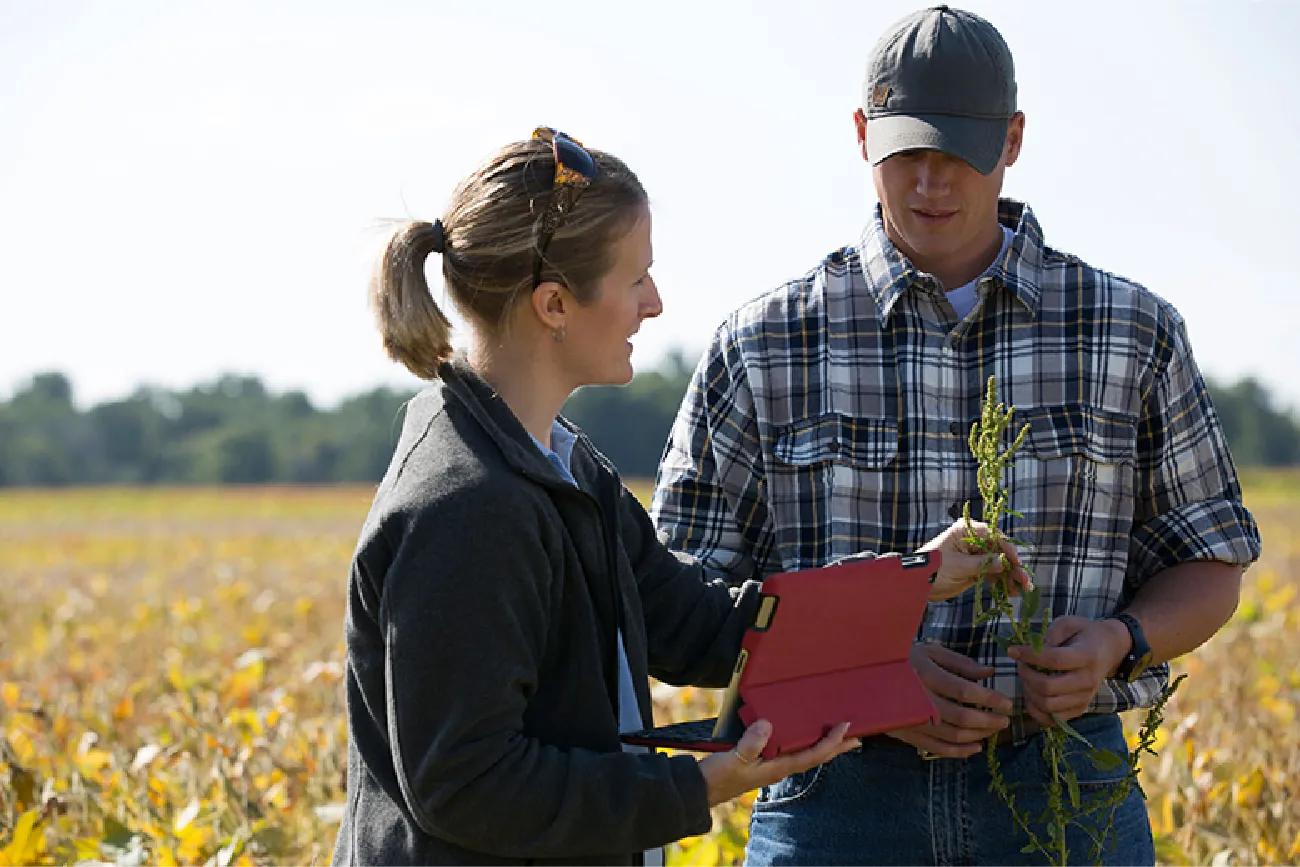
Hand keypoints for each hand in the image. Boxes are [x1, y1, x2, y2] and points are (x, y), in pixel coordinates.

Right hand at [698, 719, 859, 806]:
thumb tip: (768, 726)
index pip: (812, 754)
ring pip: (806, 754)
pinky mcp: (764, 761)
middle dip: (837, 746)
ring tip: (838, 736)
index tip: (845, 728)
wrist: (702, 788)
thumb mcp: (734, 759)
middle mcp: (780, 768)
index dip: (831, 742)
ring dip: (823, 745)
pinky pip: (792, 751)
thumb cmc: (718, 776)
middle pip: (816, 756)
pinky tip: (803, 737)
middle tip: (857, 736)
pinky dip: (804, 743)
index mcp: (778, 768)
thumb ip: (751, 744)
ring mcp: (773, 766)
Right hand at [887, 643, 1011, 758]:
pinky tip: (976, 747)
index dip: (989, 699)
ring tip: (993, 730)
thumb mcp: (930, 651)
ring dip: (978, 735)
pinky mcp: (908, 734)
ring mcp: (913, 720)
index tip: (1007, 703)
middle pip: (962, 716)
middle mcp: (920, 700)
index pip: (964, 691)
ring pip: (953, 735)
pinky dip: (959, 752)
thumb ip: (960, 663)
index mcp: (926, 675)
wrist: (867, 677)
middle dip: (989, 720)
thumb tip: (989, 674)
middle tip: (1005, 719)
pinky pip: (937, 748)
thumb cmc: (903, 659)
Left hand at [918, 519, 1031, 601]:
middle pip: (999, 550)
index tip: (1016, 561)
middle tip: (1024, 580)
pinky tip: (1011, 591)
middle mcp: (972, 541)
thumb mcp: (958, 566)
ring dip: (1010, 575)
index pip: (992, 535)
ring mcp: (974, 555)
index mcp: (965, 531)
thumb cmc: (932, 568)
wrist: (916, 584)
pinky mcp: (974, 569)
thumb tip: (1004, 563)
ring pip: (998, 564)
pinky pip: (992, 574)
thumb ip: (982, 564)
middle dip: (1012, 565)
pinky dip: (1001, 582)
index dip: (1007, 547)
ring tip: (1022, 589)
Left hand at [1008, 616, 1130, 726]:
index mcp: (1086, 656)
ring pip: (1049, 705)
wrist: (1110, 649)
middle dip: (1027, 676)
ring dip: (1029, 693)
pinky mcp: (1081, 708)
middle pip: (1048, 687)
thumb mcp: (1069, 623)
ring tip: (1027, 679)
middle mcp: (1087, 680)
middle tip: (1021, 665)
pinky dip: (1037, 711)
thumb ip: (1051, 634)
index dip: (1029, 656)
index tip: (1013, 651)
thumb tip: (1032, 650)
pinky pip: (1054, 719)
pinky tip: (1032, 696)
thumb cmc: (1086, 633)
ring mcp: (1085, 698)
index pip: (1053, 660)